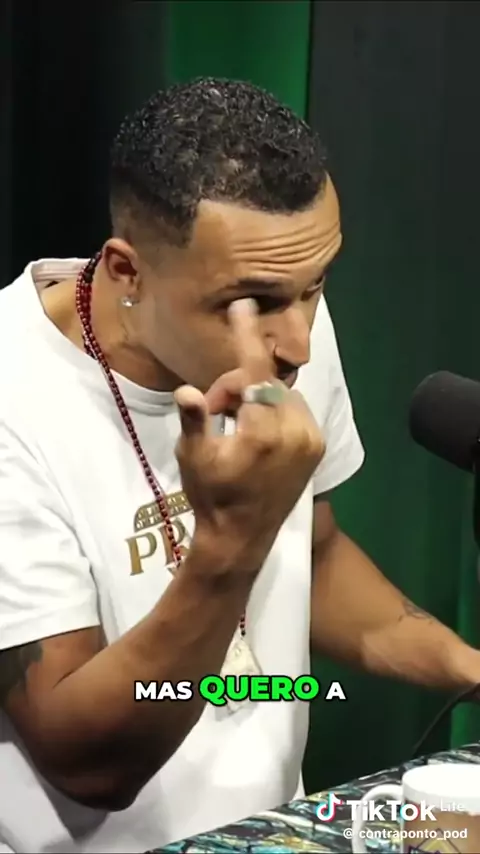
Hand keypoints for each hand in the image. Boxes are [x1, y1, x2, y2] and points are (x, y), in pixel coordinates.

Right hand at [174, 299, 324, 568]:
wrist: (242, 537)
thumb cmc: (212, 497)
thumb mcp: (194, 460)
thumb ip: (195, 420)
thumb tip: (186, 391)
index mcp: (264, 433)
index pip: (255, 372)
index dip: (247, 337)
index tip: (245, 306)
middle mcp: (295, 431)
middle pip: (264, 382)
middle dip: (236, 387)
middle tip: (213, 411)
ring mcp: (311, 439)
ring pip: (280, 393)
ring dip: (256, 398)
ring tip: (235, 427)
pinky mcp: (318, 446)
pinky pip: (294, 409)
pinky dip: (275, 410)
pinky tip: (257, 433)